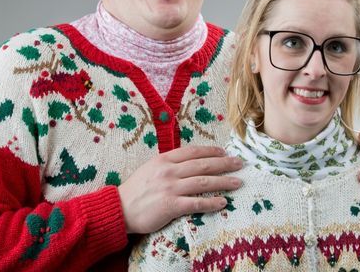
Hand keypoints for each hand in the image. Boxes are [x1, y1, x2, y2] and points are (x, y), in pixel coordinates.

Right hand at [118, 146, 242, 233]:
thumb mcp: (150, 168)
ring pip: (203, 182)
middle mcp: (169, 171)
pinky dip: (211, 203)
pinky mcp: (171, 206)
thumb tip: (189, 162)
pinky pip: (196, 203)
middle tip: (240, 164)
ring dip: (223, 182)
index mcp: (164, 160)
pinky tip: (223, 203)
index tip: (225, 152)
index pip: (193, 151)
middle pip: (203, 165)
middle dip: (224, 163)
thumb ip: (169, 164)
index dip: (211, 151)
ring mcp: (170, 188)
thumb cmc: (135, 189)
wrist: (119, 209)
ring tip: (237, 182)